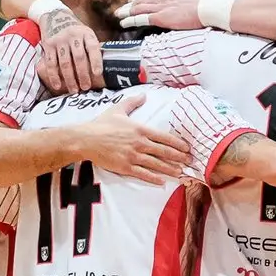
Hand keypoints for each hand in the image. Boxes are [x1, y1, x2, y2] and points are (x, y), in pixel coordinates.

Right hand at [36, 5, 103, 92]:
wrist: (55, 16)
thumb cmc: (76, 31)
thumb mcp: (86, 33)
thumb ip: (92, 47)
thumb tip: (105, 69)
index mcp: (86, 33)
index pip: (93, 47)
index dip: (96, 61)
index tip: (97, 74)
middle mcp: (73, 35)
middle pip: (79, 58)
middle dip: (83, 74)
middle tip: (86, 87)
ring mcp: (60, 40)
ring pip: (65, 63)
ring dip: (70, 79)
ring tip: (74, 90)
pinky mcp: (48, 45)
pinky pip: (51, 63)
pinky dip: (54, 76)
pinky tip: (58, 86)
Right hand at [75, 90, 190, 184]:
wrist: (86, 139)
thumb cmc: (101, 124)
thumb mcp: (118, 109)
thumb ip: (133, 102)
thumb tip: (143, 94)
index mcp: (140, 129)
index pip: (164, 137)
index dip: (178, 144)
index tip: (187, 148)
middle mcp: (140, 143)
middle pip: (164, 152)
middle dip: (179, 158)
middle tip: (190, 162)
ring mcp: (133, 156)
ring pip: (156, 165)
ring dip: (170, 169)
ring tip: (181, 173)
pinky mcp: (125, 167)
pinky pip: (143, 174)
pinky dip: (154, 178)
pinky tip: (162, 181)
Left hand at [117, 0, 205, 31]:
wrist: (207, 9)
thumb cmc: (204, 3)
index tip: (134, 0)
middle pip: (142, 0)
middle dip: (130, 5)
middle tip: (121, 8)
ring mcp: (160, 7)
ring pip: (138, 8)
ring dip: (126, 12)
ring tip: (118, 15)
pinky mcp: (160, 17)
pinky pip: (141, 18)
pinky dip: (131, 20)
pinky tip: (124, 22)